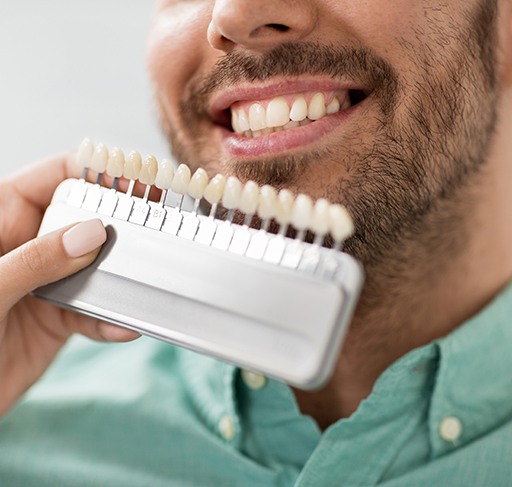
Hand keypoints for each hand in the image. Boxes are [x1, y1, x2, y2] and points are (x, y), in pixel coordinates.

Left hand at [0, 154, 138, 414]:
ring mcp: (44, 281)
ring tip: (145, 283)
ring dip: (121, 279)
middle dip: (118, 225)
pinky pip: (92, 311)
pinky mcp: (57, 318)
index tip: (136, 178)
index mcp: (0, 221)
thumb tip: (92, 232)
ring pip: (95, 267)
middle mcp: (26, 246)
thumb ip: (36, 259)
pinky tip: (123, 326)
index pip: (52, 178)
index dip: (94, 172)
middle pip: (83, 220)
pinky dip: (111, 319)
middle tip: (155, 229)